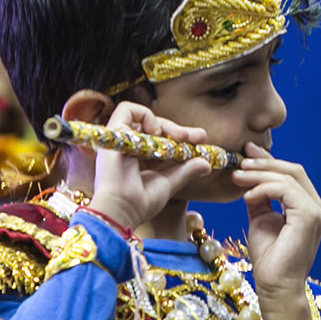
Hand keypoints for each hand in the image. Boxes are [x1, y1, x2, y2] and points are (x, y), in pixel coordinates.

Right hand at [85, 102, 211, 231]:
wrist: (122, 210)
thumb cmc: (140, 202)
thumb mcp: (169, 182)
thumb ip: (185, 170)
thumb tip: (207, 164)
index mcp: (136, 159)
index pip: (159, 140)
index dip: (180, 136)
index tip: (200, 140)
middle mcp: (126, 147)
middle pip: (153, 127)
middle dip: (178, 129)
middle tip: (197, 137)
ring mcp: (119, 139)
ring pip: (141, 117)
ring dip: (165, 123)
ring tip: (179, 137)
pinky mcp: (113, 133)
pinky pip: (126, 109)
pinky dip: (145, 115)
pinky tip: (157, 131)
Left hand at [231, 143, 320, 302]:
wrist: (275, 286)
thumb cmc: (269, 259)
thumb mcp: (261, 219)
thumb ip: (259, 197)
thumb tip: (249, 175)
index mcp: (308, 207)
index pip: (291, 175)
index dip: (269, 161)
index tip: (245, 154)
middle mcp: (317, 207)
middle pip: (293, 170)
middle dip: (264, 162)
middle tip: (240, 161)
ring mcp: (316, 211)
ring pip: (288, 177)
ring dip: (259, 174)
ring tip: (237, 177)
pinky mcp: (309, 217)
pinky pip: (285, 190)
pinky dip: (264, 188)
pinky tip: (247, 195)